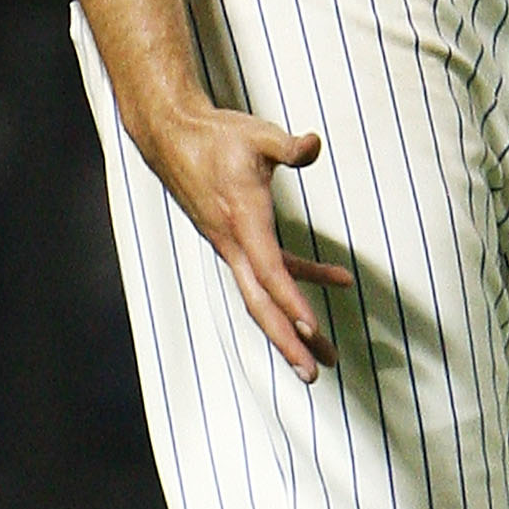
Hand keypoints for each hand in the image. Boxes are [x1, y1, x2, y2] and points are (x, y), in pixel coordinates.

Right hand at [144, 102, 351, 384]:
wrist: (172, 136)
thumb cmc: (216, 136)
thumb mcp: (257, 135)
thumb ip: (289, 146)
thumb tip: (313, 145)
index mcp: (242, 219)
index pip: (268, 270)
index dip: (291, 300)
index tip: (312, 328)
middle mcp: (234, 242)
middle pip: (261, 303)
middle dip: (287, 341)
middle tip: (313, 373)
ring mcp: (233, 245)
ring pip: (263, 296)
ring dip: (293, 326)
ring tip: (324, 355)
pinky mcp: (237, 239)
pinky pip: (270, 269)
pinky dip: (300, 278)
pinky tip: (336, 278)